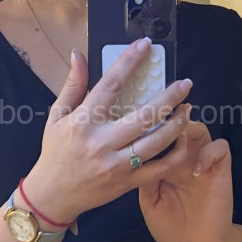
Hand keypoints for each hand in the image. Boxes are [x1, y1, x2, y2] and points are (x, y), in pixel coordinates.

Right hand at [23, 40, 194, 223]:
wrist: (53, 195)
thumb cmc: (55, 152)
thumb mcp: (56, 116)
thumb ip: (72, 85)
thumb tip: (79, 55)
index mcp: (83, 122)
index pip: (110, 85)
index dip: (129, 62)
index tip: (145, 46)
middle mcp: (102, 143)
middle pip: (144, 115)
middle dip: (170, 97)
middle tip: (185, 84)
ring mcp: (116, 165)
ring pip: (156, 142)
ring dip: (177, 124)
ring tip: (188, 109)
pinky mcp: (127, 183)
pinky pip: (159, 169)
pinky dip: (175, 155)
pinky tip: (183, 139)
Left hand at [138, 120, 233, 241]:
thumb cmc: (171, 226)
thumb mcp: (150, 204)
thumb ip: (145, 181)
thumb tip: (138, 157)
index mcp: (163, 165)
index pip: (158, 135)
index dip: (151, 127)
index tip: (139, 124)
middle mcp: (182, 159)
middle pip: (178, 125)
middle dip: (170, 121)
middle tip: (161, 127)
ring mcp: (202, 163)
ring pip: (200, 130)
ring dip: (190, 129)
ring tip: (179, 143)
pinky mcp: (220, 171)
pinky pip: (221, 148)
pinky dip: (210, 151)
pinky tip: (197, 169)